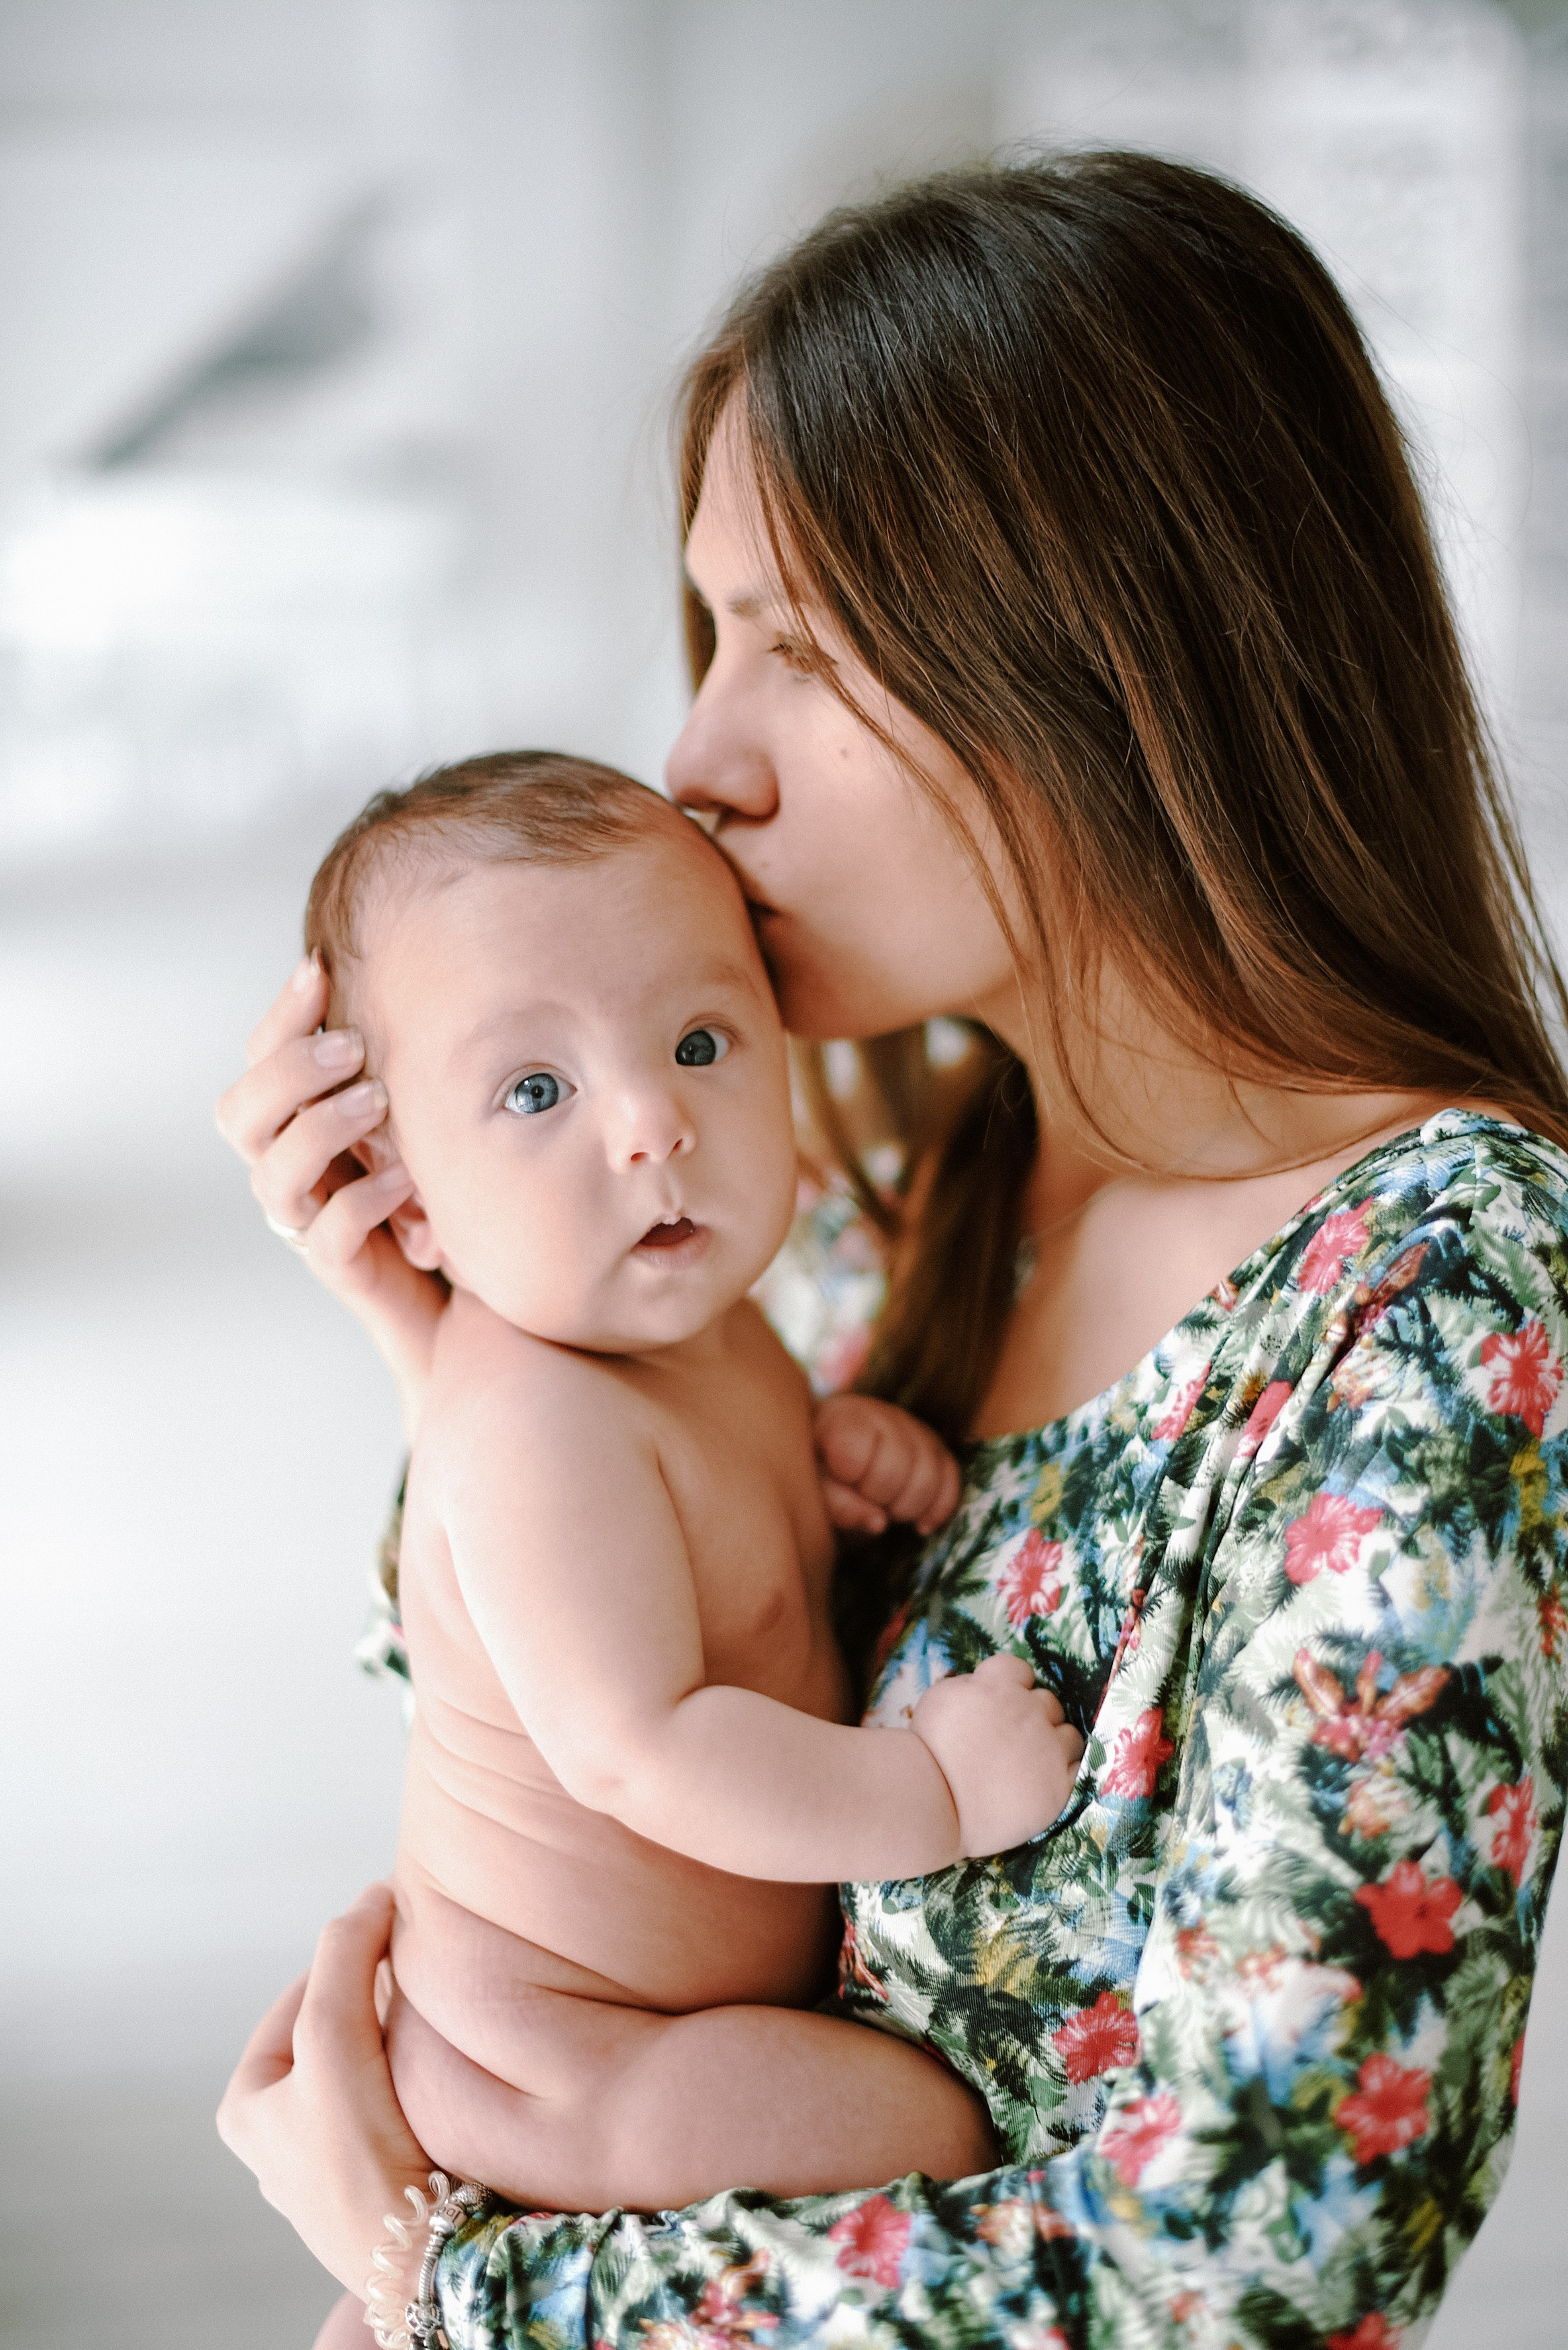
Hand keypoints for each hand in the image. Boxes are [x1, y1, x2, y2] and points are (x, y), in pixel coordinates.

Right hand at [215, 957, 445, 1431]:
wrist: (471, 1304)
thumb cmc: (452, 1192)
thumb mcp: (431, 1117)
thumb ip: (413, 1066)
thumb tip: (436, 974)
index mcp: (300, 1127)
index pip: (258, 1063)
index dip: (279, 1017)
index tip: (317, 968)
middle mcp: (294, 1174)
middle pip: (238, 1115)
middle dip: (286, 1071)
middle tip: (350, 1047)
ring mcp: (312, 1224)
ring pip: (273, 1175)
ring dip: (321, 1127)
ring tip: (378, 1101)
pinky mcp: (345, 1271)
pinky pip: (331, 1236)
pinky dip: (363, 1201)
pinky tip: (408, 1181)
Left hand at [217, 1885, 432, 2299]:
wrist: (421, 2258)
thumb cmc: (359, 2157)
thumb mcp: (331, 2036)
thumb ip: (345, 1954)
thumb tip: (372, 1893)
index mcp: (246, 2105)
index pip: (304, 1993)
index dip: (352, 1955)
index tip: (399, 1929)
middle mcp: (280, 2136)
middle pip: (338, 2028)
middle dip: (378, 1998)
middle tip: (422, 1973)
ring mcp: (331, 2162)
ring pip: (371, 2064)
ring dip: (402, 2037)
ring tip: (436, 2020)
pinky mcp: (380, 2180)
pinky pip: (399, 2103)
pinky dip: (420, 2078)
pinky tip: (444, 2072)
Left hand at [814, 1394, 961, 1535]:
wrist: (829, 1455)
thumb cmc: (816, 1470)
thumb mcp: (812, 1486)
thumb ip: (836, 1503)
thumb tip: (879, 1524)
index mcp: (844, 1416)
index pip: (857, 1456)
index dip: (850, 1481)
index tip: (840, 1481)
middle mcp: (885, 1413)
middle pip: (897, 1469)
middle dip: (879, 1498)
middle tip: (862, 1498)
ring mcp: (915, 1428)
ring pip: (930, 1476)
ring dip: (907, 1507)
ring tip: (885, 1508)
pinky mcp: (936, 1448)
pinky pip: (952, 1478)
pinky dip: (940, 1508)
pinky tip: (921, 1526)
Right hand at [911, 1654, 1083, 1856]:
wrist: (935, 1805)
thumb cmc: (928, 1753)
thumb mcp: (939, 1699)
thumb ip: (969, 1686)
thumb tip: (985, 1683)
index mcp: (999, 1685)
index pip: (1021, 1670)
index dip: (1013, 1687)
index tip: (1002, 1705)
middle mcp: (1028, 1710)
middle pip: (1048, 1701)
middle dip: (1034, 1716)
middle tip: (1012, 1741)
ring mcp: (1046, 1748)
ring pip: (1068, 1734)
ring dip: (1054, 1743)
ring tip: (1031, 1763)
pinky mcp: (1057, 1785)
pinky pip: (1076, 1767)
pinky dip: (1062, 1772)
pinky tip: (1042, 1780)